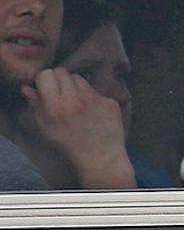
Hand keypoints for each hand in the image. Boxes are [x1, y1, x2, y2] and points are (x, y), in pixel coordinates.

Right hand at [23, 69, 132, 189]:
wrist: (99, 157)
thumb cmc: (68, 143)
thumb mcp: (46, 127)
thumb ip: (36, 105)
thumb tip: (27, 88)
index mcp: (56, 106)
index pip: (47, 74)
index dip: (45, 80)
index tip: (46, 88)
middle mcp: (75, 99)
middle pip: (63, 72)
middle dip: (59, 81)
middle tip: (61, 94)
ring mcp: (95, 99)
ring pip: (80, 78)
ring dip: (75, 87)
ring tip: (76, 103)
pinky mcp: (110, 101)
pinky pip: (97, 91)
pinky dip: (92, 98)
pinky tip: (92, 112)